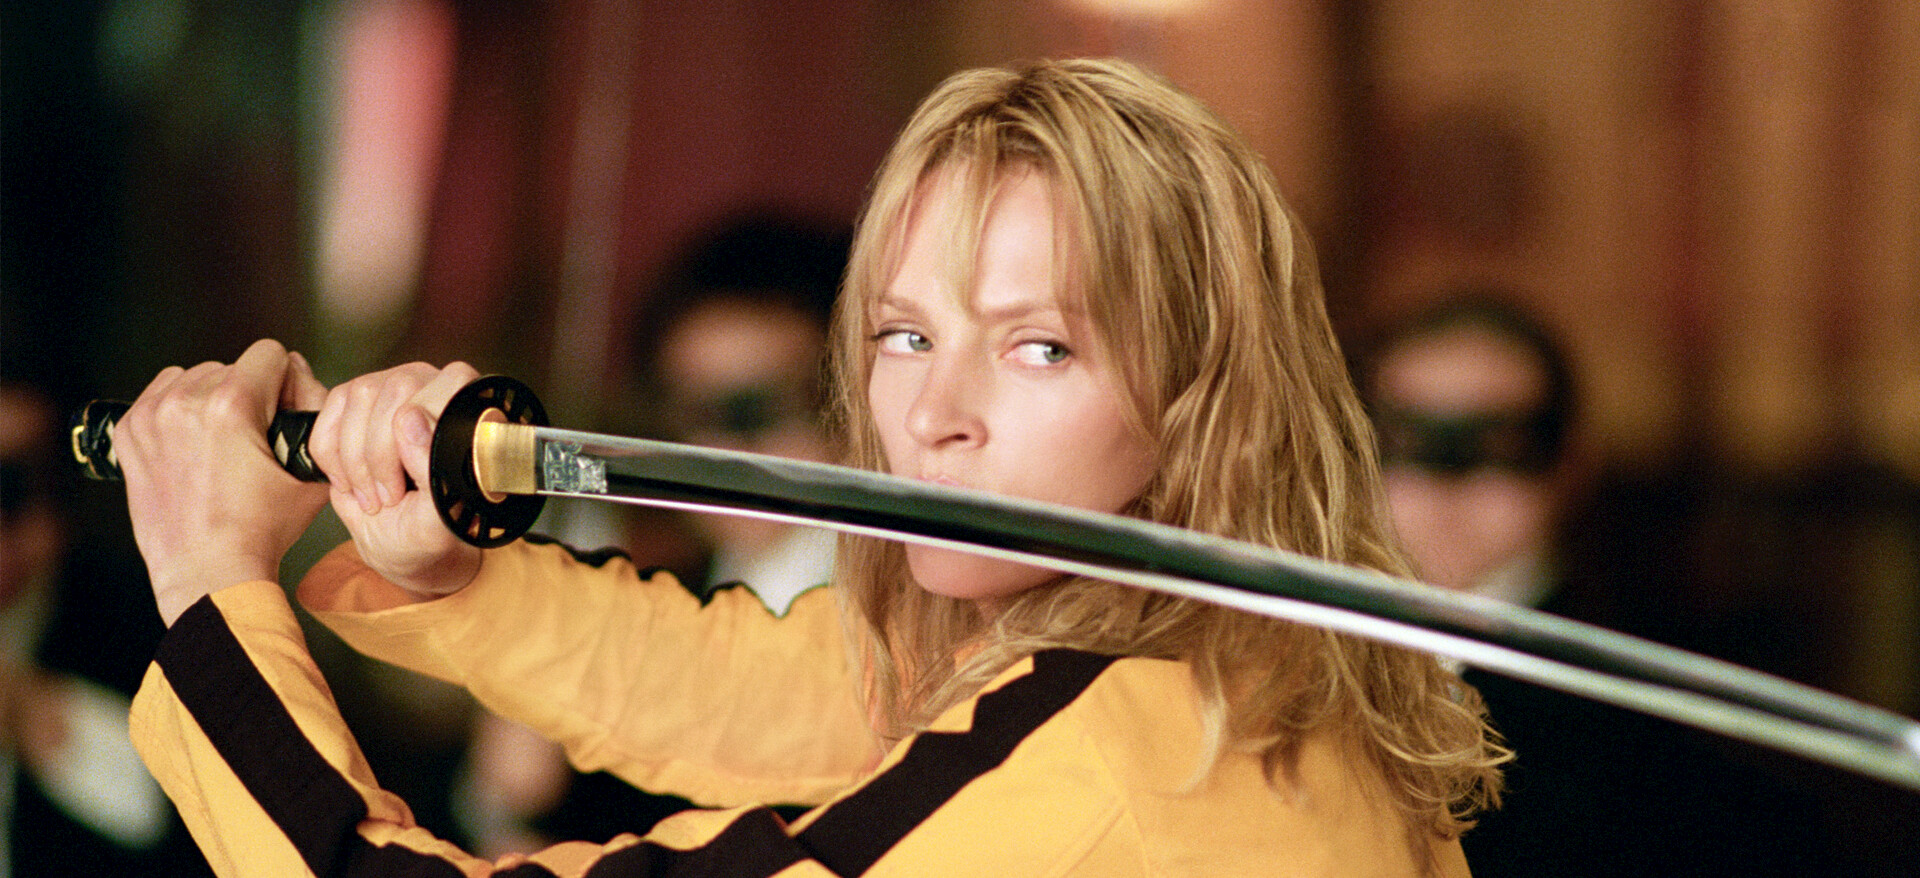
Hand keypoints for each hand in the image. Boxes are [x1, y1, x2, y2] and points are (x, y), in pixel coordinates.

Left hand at [117, 339, 330, 624]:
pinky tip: (194, 443)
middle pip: (233, 366)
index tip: (283, 414)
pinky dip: (180, 409)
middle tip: (254, 437)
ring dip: (212, 398)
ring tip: (222, 442)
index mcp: (230, 405)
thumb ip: (316, 414)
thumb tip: (303, 375)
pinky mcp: (130, 431)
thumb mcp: (311, 471)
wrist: (208, 572)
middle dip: (249, 393)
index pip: (270, 354)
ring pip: (196, 376)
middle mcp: (185, 402)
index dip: (287, 382)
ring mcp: (151, 416)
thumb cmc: (263, 529)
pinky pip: (162, 393)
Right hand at [309, 360, 483, 597]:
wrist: (396, 541)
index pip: (451, 382)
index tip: (414, 477)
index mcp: (469, 409)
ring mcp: (387, 387)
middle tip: (390, 498)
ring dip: (356, 460)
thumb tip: (410, 420)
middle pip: (397, 390)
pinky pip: (328, 418)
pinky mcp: (349, 402)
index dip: (426, 427)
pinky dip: (332, 459)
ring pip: (360, 397)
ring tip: (373, 497)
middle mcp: (432, 386)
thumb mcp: (439, 516)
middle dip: (383, 453)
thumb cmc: (428, 528)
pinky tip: (351, 483)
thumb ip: (433, 468)